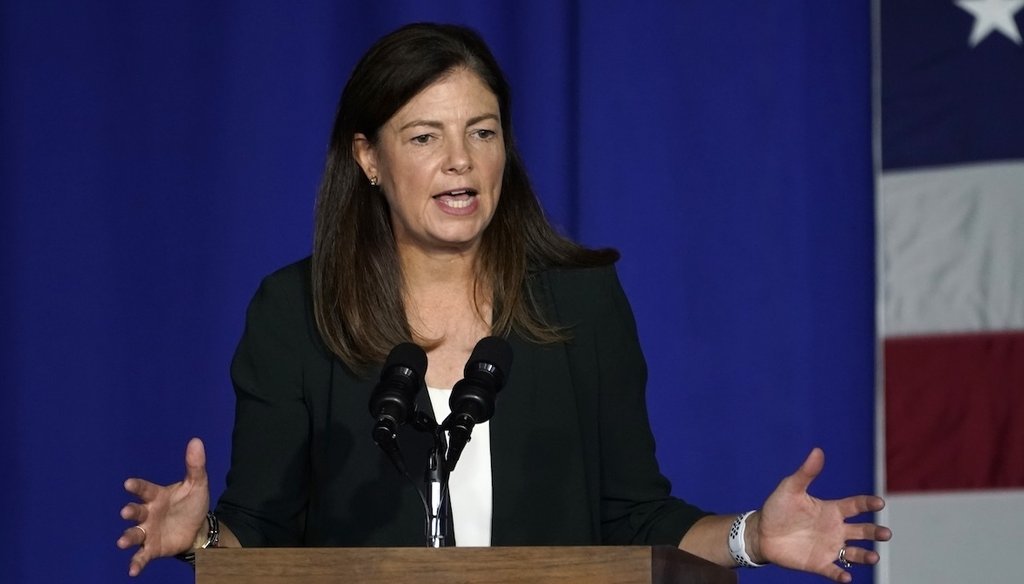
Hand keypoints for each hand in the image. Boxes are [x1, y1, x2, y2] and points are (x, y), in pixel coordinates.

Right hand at [116, 437, 209, 575]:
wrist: (198, 528)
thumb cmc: (192, 504)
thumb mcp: (197, 484)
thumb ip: (195, 465)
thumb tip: (196, 441)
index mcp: (156, 496)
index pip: (144, 489)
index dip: (136, 487)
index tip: (128, 484)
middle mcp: (148, 513)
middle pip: (136, 512)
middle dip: (130, 512)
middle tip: (125, 512)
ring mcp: (148, 531)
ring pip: (134, 534)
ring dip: (128, 537)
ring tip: (122, 541)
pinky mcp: (152, 547)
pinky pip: (142, 556)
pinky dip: (136, 562)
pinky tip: (132, 571)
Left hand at [751, 448, 891, 582]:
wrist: (761, 532)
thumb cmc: (777, 508)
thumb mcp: (791, 488)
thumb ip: (806, 472)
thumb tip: (817, 451)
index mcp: (831, 510)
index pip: (856, 505)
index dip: (868, 503)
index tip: (879, 502)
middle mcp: (835, 529)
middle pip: (862, 530)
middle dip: (875, 531)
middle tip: (886, 533)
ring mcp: (829, 547)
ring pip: (855, 553)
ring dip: (865, 555)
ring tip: (873, 556)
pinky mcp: (818, 562)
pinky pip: (834, 570)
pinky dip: (841, 574)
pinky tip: (846, 576)